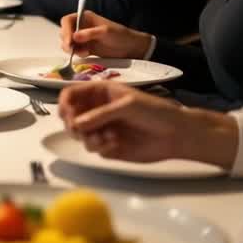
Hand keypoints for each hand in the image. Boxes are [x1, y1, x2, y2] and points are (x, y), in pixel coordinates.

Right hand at [56, 82, 236, 167]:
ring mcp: (101, 128)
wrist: (176, 134)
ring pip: (79, 134)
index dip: (65, 103)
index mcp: (100, 93)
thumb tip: (76, 124)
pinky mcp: (107, 146)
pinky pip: (93, 148)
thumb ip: (100, 114)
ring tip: (105, 138)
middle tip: (81, 130)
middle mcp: (97, 110)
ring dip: (88, 137)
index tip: (68, 115)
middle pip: (70, 116)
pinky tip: (115, 143)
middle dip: (73, 124)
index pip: (71, 95)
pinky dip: (100, 147)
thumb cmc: (155, 111)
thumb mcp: (127, 105)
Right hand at [59, 10, 151, 58]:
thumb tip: (74, 37)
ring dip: (71, 49)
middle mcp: (81, 27)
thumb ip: (90, 34)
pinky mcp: (85, 48)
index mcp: (85, 18)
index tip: (69, 41)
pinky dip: (76, 53)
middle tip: (72, 49)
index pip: (68, 21)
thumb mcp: (106, 32)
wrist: (130, 48)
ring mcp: (82, 38)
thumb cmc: (120, 35)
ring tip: (83, 52)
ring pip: (67, 42)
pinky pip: (74, 50)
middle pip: (65, 32)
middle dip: (66, 41)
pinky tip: (86, 54)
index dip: (66, 30)